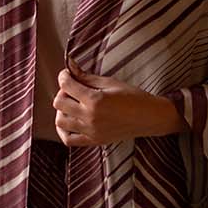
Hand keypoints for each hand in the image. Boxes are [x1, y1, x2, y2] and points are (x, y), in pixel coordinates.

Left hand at [53, 51, 179, 146]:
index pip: (66, 86)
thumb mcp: (110, 82)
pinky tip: (70, 121)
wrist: (149, 117)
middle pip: (59, 103)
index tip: (67, 74)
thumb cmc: (133, 97)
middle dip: (63, 92)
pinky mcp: (94, 141)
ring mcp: (91, 132)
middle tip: (72, 88)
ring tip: (72, 104)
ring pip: (60, 122)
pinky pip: (68, 140)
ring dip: (62, 110)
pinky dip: (64, 131)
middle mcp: (90, 118)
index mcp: (95, 101)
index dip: (64, 76)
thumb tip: (70, 66)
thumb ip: (87, 77)